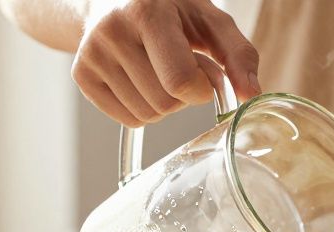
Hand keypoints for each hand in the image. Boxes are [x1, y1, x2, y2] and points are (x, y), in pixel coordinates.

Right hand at [72, 0, 260, 126]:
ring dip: (166, 103)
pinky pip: (129, 119)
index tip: (202, 70)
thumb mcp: (210, 19)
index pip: (180, 81)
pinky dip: (145, 109)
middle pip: (165, 103)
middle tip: (180, 65)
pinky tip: (142, 79)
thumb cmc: (171, 9)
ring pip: (148, 115)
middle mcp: (112, 32)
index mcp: (147, 12)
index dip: (201, 87)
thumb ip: (239, 54)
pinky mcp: (82, 76)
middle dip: (184, 95)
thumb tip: (251, 95)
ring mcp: (92, 55)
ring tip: (160, 70)